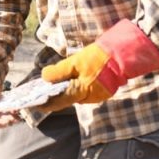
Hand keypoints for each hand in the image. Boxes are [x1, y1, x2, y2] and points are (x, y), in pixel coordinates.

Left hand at [41, 20, 158, 112]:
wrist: (123, 55)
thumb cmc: (99, 57)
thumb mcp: (76, 61)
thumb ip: (59, 71)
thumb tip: (44, 77)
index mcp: (80, 92)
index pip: (59, 102)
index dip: (46, 103)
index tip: (35, 104)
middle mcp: (89, 98)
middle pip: (68, 99)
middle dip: (56, 96)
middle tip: (43, 92)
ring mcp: (98, 96)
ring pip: (77, 95)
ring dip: (67, 91)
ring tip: (55, 85)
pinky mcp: (104, 91)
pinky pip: (86, 91)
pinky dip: (78, 87)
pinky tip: (73, 80)